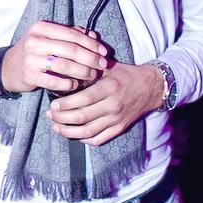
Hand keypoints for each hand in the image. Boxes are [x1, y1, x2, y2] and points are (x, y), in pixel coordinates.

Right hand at [1, 20, 107, 95]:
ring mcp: (31, 58)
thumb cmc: (34, 51)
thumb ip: (70, 35)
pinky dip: (68, 84)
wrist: (7, 68)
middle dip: (90, 58)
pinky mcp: (29, 75)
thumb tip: (93, 36)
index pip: (73, 34)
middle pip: (71, 49)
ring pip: (64, 65)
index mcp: (42, 28)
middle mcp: (35, 41)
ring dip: (82, 72)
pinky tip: (75, 85)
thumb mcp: (48, 38)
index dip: (91, 43)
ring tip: (92, 76)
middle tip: (102, 65)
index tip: (104, 51)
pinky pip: (54, 81)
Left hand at [45, 62, 163, 145]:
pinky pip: (98, 139)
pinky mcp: (119, 129)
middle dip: (62, 118)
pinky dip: (83, 139)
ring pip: (88, 132)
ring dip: (68, 131)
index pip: (84, 99)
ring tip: (56, 125)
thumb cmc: (127, 75)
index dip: (66, 104)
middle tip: (50, 114)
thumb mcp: (109, 66)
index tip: (53, 104)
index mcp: (110, 88)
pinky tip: (73, 133)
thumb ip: (90, 66)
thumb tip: (67, 63)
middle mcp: (113, 106)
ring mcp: (116, 120)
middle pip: (82, 117)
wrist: (152, 88)